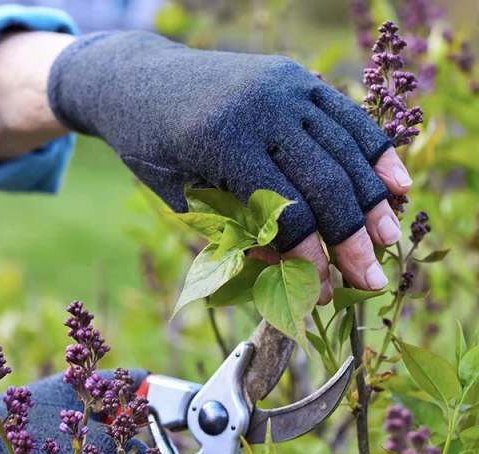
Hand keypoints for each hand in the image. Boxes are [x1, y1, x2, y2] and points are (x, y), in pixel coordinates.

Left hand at [48, 31, 410, 302]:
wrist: (139, 82)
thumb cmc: (154, 149)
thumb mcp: (185, 198)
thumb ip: (238, 232)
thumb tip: (292, 272)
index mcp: (224, 142)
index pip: (283, 211)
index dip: (308, 257)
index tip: (323, 291)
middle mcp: (262, 109)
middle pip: (325, 183)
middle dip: (352, 239)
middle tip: (373, 280)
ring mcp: (285, 88)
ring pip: (345, 151)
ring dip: (374, 201)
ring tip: (390, 241)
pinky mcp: (297, 79)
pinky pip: (348, 118)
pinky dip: (376, 152)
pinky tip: (398, 184)